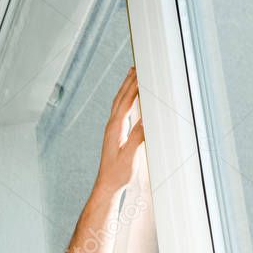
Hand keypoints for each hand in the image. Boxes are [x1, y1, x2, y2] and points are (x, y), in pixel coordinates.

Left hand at [95, 66, 144, 192]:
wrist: (107, 185)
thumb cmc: (118, 174)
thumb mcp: (130, 157)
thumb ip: (137, 138)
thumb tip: (146, 119)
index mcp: (115, 129)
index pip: (125, 102)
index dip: (133, 87)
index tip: (140, 72)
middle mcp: (111, 126)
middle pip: (120, 98)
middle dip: (128, 82)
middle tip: (136, 66)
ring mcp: (112, 130)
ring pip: (118, 103)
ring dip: (125, 88)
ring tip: (131, 75)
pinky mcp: (115, 135)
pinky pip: (120, 111)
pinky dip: (126, 100)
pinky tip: (130, 100)